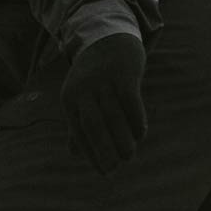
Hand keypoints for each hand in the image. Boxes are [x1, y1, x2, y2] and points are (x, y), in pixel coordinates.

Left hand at [59, 32, 147, 172]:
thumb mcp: (80, 97)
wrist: (108, 38)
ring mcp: (103, 80)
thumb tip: (74, 154)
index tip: (104, 172)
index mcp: (70, 98)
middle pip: (93, 124)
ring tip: (129, 156)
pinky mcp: (123, 73)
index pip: (78, 131)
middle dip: (103, 149)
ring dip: (122, 138)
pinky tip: (140, 134)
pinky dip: (135, 119)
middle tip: (115, 169)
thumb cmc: (94, 76)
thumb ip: (78, 124)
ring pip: (112, 115)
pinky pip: (129, 100)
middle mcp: (83, 89)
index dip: (91, 153)